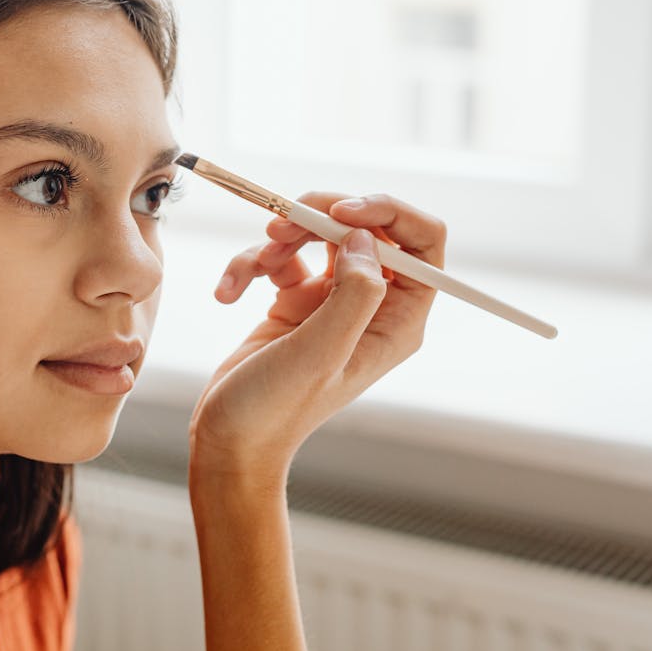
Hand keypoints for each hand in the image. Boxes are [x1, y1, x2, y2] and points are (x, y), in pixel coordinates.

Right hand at [188, 192, 446, 486]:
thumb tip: (364, 239)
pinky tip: (229, 293)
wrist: (231, 440)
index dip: (388, 212)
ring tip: (254, 266)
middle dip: (321, 217)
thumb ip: (353, 294)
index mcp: (398, 320)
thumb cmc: (277, 411)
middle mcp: (372, 305)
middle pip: (366, 227)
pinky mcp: (295, 300)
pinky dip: (250, 265)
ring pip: (318, 234)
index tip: (341, 210)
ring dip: (280, 240)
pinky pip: (280, 258)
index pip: (422, 242)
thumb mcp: (319, 354)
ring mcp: (333, 301)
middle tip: (282, 224)